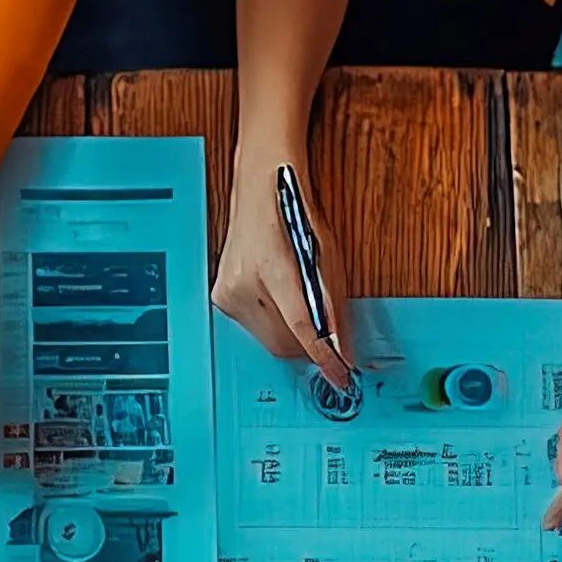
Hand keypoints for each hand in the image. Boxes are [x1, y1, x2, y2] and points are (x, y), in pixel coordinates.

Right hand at [211, 147, 352, 387]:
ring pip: (268, 340)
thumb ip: (333, 305)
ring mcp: (227, 290)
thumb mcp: (327, 256)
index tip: (340, 374)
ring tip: (298, 303)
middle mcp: (243, 281)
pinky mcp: (221, 296)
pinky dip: (273, 323)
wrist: (260, 186)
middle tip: (326, 336)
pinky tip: (277, 298)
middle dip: (308, 347)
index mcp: (273, 266)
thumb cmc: (296, 212)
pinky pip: (253, 328)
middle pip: (283, 343)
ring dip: (290, 335)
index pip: (301, 327)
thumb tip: (341, 347)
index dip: (324, 356)